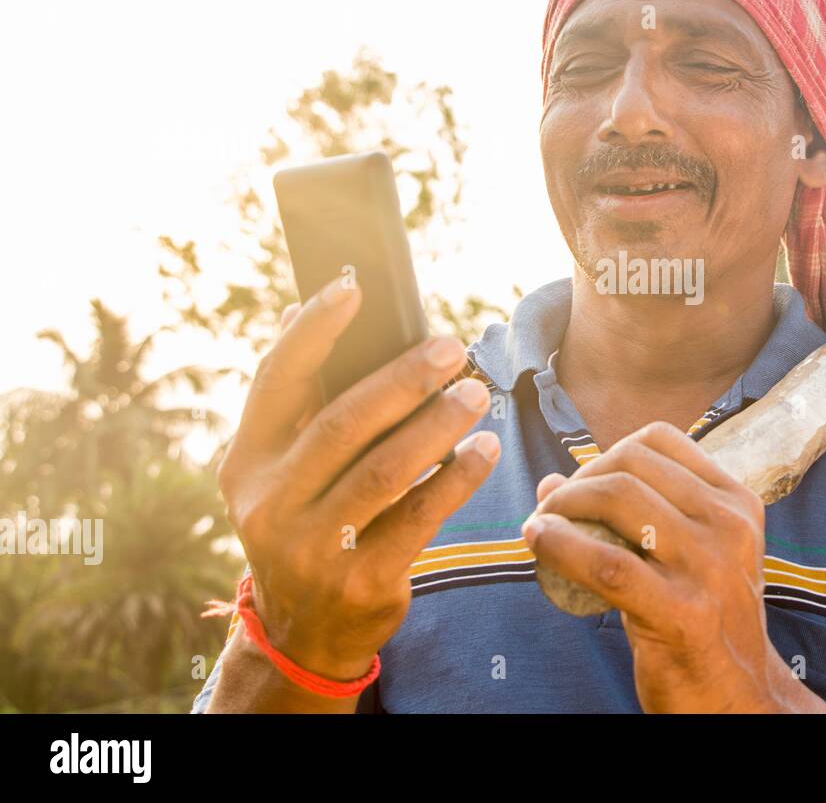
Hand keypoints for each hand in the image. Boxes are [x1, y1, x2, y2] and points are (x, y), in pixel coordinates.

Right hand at [215, 275, 499, 682]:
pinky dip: (455, 480)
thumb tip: (305, 308)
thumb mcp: (285, 472)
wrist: (306, 631)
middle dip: (402, 379)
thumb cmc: (310, 522)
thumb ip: (300, 403)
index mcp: (246, 463)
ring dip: (437, 426)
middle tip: (451, 348)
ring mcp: (311, 548)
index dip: (312, 332)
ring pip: (384, 472)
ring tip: (477, 394)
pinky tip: (483, 451)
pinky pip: (417, 519)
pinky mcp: (360, 582)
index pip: (275, 381)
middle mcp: (268, 504)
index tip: (352, 288)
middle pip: (342, 424)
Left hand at [522, 422, 825, 712]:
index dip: (608, 452)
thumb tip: (552, 482)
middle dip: (579, 478)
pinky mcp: (682, 611)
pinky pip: (604, 561)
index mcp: (736, 503)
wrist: (738, 696)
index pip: (661, 440)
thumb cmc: (704, 621)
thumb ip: (630, 515)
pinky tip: (538, 541)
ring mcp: (709, 567)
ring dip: (562, 505)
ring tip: (541, 524)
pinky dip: (560, 544)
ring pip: (616, 500)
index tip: (584, 483)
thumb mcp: (690, 557)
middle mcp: (729, 526)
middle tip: (553, 508)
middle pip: (631, 465)